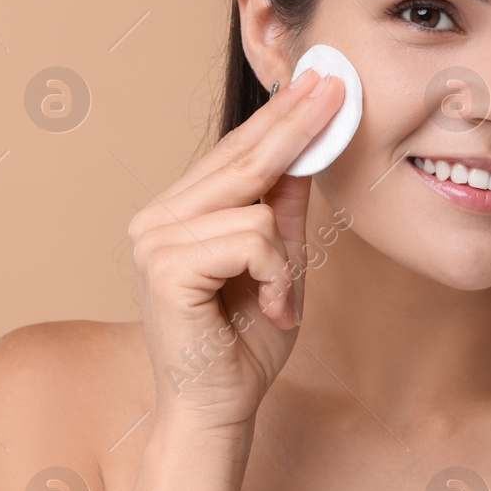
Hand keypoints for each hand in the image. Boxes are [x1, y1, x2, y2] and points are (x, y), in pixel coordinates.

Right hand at [128, 67, 344, 435]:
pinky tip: (268, 308)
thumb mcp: (280, 266)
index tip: (317, 82)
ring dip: (284, 258)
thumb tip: (307, 153)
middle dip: (295, 124)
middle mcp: (156, 219)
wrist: (218, 408)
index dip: (281, 117)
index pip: (235, 154)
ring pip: (254, 204)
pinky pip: (252, 239)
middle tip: (336, 86)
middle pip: (240, 159)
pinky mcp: (165, 267)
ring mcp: (153, 240)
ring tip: (277, 296)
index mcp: (178, 214)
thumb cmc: (243, 344)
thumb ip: (286, 212)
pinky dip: (275, 276)